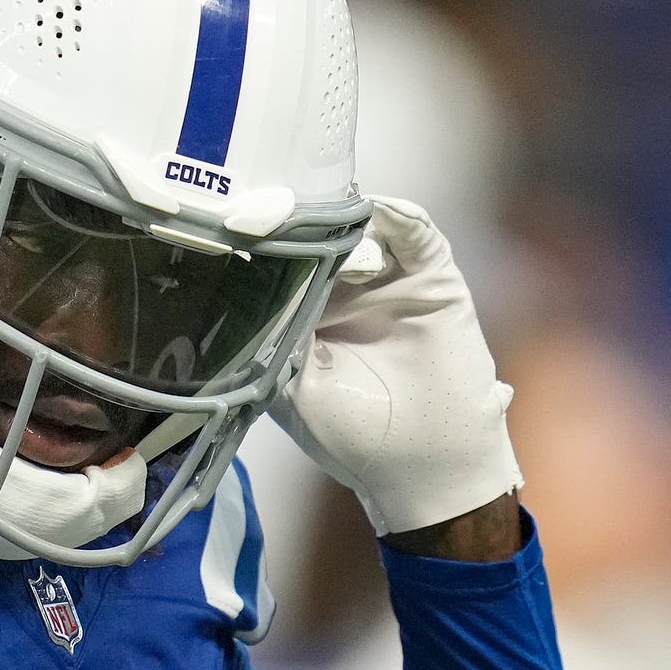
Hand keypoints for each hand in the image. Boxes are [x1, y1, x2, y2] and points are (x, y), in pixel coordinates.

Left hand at [272, 196, 522, 540]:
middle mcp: (343, 293)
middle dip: (300, 222)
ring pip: (364, 231)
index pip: (281, 267)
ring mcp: (388, 282)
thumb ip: (272, 337)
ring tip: (324, 215)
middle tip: (273, 203)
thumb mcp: (291, 388)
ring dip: (344, 220)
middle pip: (320, 239)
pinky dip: (400, 218)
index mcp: (304, 317)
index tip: (238, 224)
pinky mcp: (432, 278)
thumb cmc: (350, 437)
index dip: (263, 248)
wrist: (425, 466)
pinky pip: (417, 236)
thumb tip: (245, 287)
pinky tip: (381, 211)